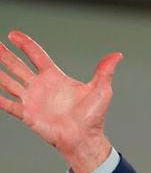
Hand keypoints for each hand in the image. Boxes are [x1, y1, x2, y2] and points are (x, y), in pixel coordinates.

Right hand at [0, 31, 122, 172]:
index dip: (25, 45)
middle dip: (5, 55)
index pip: (37, 56)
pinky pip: (8, 104)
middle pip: (18, 66)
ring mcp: (32, 100)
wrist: (84, 138)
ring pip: (9, 82)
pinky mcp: (27, 114)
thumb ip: (105, 71)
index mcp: (55, 77)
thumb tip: (117, 55)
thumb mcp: (101, 90)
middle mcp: (40, 86)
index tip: (13, 34)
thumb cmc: (93, 115)